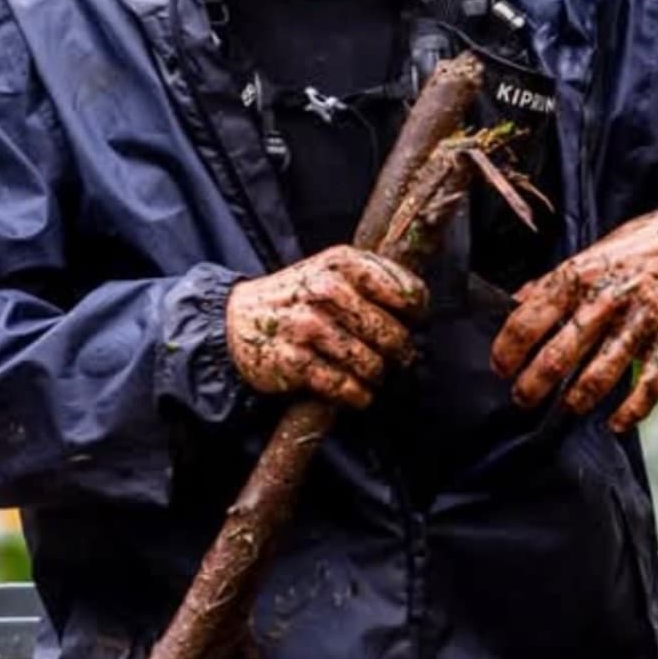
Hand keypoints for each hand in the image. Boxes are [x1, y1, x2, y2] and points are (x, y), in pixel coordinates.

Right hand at [226, 245, 427, 409]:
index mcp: (342, 263)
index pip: (407, 293)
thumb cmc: (298, 295)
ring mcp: (307, 326)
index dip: (416, 313)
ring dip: (376, 375)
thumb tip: (420, 306)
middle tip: (397, 357)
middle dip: (400, 352)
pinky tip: (356, 393)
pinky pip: (344, 387)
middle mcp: (325, 290)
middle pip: (392, 334)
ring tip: (372, 373)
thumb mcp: (332, 269)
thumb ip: (375, 277)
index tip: (412, 321)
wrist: (237, 318)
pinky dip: (357, 396)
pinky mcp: (293, 361)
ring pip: (371, 364)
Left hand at [489, 199, 657, 433]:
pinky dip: (632, 410)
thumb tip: (513, 304)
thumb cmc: (633, 251)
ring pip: (602, 371)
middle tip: (522, 398)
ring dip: (577, 398)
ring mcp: (642, 321)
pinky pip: (650, 383)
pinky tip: (616, 424)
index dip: (508, 349)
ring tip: (565, 408)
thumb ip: (551, 284)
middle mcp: (607, 298)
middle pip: (560, 352)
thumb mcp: (588, 256)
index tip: (499, 368)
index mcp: (579, 276)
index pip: (529, 318)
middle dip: (534, 383)